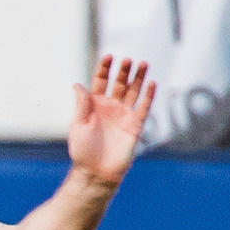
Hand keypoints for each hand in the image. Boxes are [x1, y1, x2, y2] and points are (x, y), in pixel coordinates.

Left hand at [69, 54, 154, 184]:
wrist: (96, 172)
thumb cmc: (83, 150)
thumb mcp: (78, 124)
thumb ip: (82, 104)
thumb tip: (77, 84)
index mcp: (94, 105)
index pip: (100, 81)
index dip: (104, 68)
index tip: (109, 57)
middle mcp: (110, 107)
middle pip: (119, 84)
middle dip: (123, 71)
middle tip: (128, 60)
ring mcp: (123, 115)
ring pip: (133, 92)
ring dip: (138, 78)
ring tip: (143, 63)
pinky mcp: (135, 126)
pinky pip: (144, 108)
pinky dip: (148, 96)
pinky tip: (152, 83)